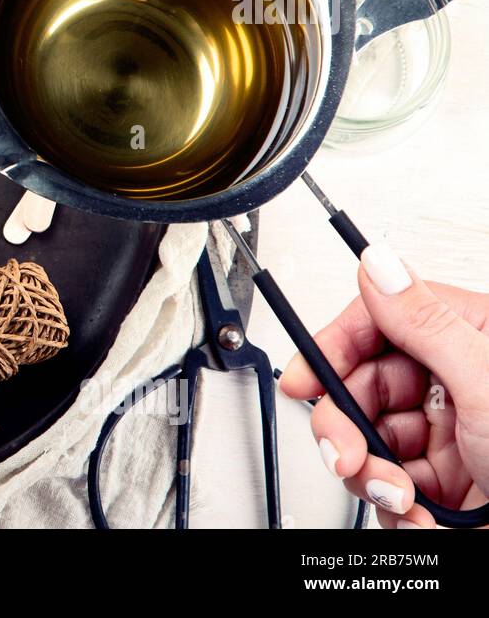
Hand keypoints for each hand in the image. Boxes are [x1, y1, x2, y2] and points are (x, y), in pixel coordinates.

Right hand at [280, 243, 488, 527]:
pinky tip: (422, 513)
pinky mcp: (443, 481)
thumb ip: (427, 324)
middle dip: (347, 425)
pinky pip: (387, 482)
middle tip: (345, 454)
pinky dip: (394, 505)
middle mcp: (457, 383)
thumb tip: (379, 264)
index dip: (334, 347)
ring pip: (369, 438)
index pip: (381, 323)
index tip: (304, 376)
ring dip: (372, 473)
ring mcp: (449, 434)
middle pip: (364, 385)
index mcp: (473, 340)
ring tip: (399, 494)